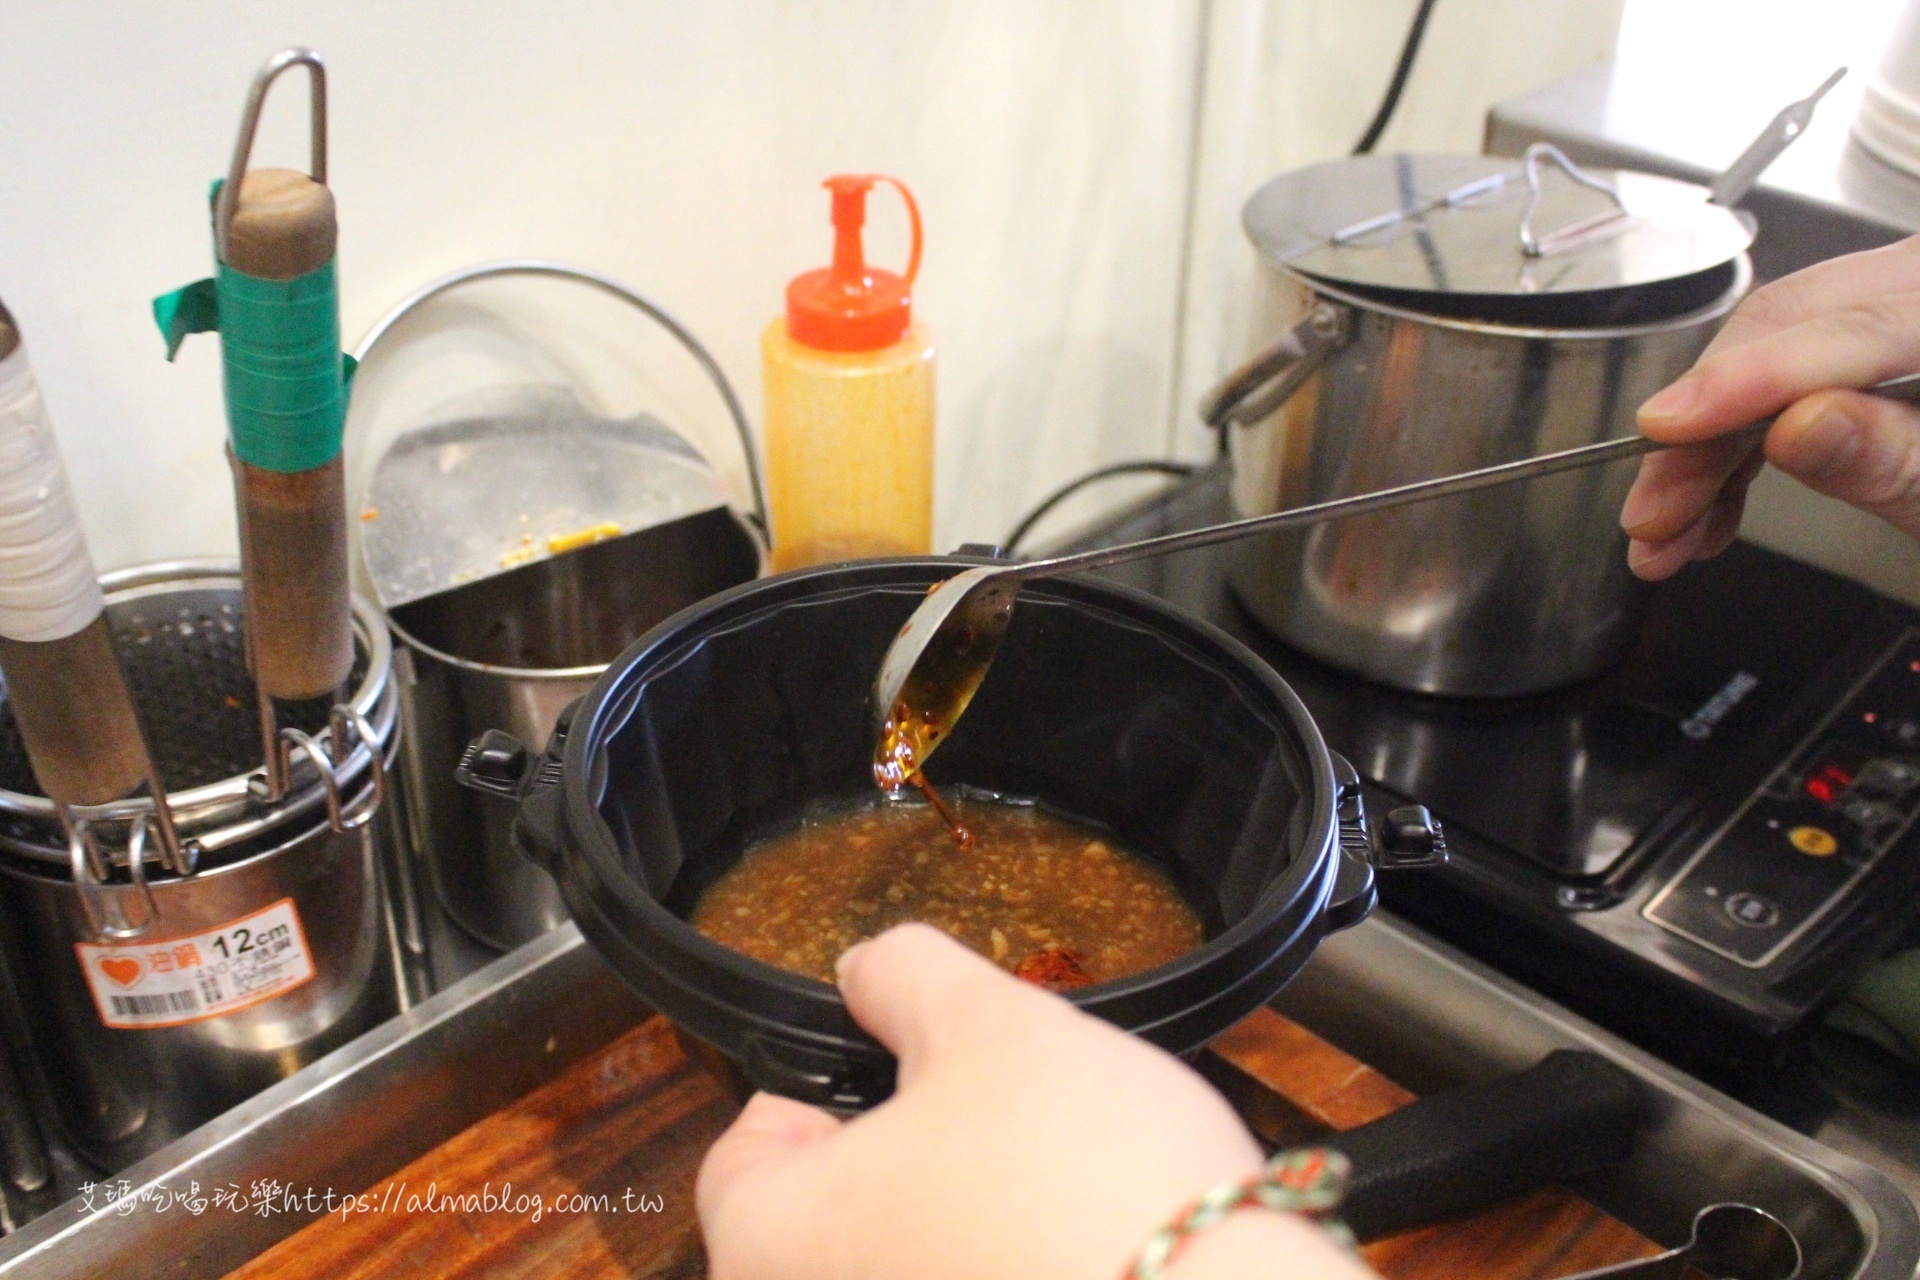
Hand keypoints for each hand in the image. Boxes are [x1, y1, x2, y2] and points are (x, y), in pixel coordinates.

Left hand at [696, 923, 1369, 1279]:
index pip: (743, 1153)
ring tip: (1051, 1192)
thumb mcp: (994, 1026)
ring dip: (956, 1233)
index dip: (816, 1092)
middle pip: (825, 1224)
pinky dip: (1008, 1276)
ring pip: (903, 1272)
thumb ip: (907, 976)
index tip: (892, 1070)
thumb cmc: (1087, 1180)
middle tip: (991, 1123)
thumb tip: (867, 968)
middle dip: (902, 1166)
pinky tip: (1079, 1259)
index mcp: (766, 1241)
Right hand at [1620, 235, 1919, 578]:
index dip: (1753, 380)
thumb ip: (1892, 458)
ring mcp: (1907, 294)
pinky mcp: (1886, 325)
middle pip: (1796, 327)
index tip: (1667, 427)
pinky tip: (1714, 505)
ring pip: (1777, 347)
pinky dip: (1744, 436)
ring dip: (1710, 444)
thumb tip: (1794, 429)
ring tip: (1669, 532)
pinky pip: (1795, 362)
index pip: (1858, 331)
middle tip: (1652, 513)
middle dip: (1707, 428)